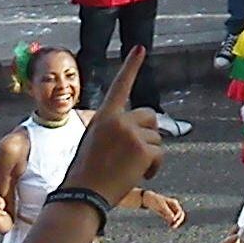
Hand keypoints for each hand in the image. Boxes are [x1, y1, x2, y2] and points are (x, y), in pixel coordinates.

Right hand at [55, 47, 163, 204]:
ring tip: (130, 168)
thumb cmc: (86, 172)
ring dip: (149, 154)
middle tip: (134, 154)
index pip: (120, 86)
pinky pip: (160, 154)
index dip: (131, 66)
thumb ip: (115, 130)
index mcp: (104, 116)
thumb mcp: (94, 141)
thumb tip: (141, 130)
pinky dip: (155, 167)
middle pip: (150, 116)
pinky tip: (142, 176)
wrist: (83, 194)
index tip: (141, 48)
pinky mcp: (144, 149)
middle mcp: (119, 120)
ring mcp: (132, 134)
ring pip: (156, 138)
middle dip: (148, 133)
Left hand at [146, 190, 187, 230]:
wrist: (149, 199)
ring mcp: (171, 210)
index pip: (179, 211)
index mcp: (174, 203)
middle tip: (175, 226)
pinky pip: (171, 219)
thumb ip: (167, 212)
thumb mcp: (161, 206)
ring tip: (172, 227)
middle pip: (180, 215)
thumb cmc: (155, 201)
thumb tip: (173, 218)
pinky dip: (171, 223)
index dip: (178, 216)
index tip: (173, 220)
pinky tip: (169, 226)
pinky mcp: (167, 214)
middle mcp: (174, 207)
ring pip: (176, 218)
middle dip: (179, 220)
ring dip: (175, 223)